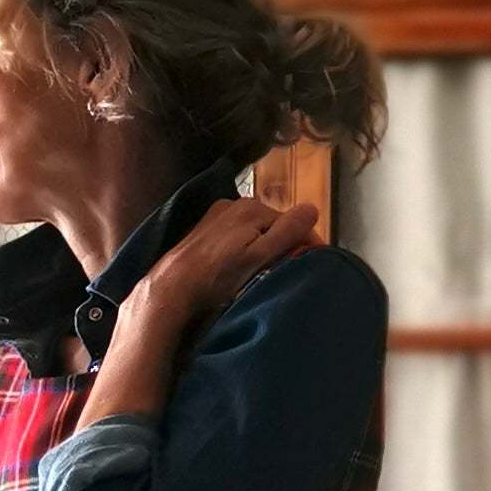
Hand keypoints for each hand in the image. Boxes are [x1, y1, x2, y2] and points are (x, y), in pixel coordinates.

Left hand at [134, 194, 321, 330]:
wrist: (173, 286)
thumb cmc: (218, 277)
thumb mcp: (258, 257)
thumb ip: (287, 233)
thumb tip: (314, 209)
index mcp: (253, 207)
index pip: (294, 224)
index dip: (308, 246)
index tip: (317, 268)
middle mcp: (236, 204)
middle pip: (275, 226)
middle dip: (287, 247)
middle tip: (290, 275)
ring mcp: (219, 215)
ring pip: (257, 231)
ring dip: (267, 249)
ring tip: (267, 274)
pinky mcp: (207, 229)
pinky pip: (239, 236)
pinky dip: (248, 249)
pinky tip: (243, 268)